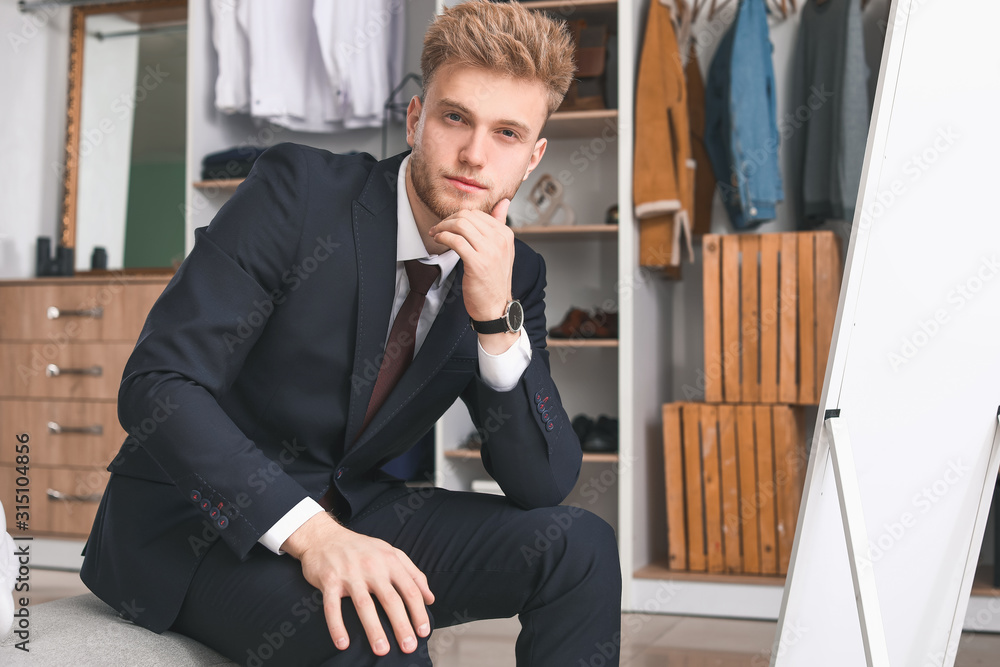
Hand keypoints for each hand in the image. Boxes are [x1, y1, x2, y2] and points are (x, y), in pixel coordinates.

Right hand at [282, 513, 433, 655]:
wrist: (324, 537)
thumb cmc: (362, 548)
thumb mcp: (391, 553)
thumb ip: (413, 574)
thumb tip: (430, 598)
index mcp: (390, 561)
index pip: (410, 590)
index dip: (419, 612)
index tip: (423, 632)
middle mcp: (372, 566)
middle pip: (391, 600)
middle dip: (401, 625)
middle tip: (408, 647)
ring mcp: (350, 574)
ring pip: (364, 605)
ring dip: (374, 630)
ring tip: (382, 650)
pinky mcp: (329, 581)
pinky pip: (333, 607)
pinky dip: (337, 626)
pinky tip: (343, 644)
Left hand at [429, 199, 513, 321]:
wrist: (496, 306)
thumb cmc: (494, 280)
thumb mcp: (502, 249)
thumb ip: (500, 224)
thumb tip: (503, 202)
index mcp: (506, 234)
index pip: (478, 213)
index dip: (458, 216)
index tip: (447, 224)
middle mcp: (500, 240)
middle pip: (467, 216)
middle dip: (448, 220)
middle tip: (438, 228)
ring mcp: (490, 251)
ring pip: (460, 225)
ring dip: (442, 227)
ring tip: (436, 234)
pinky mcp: (477, 263)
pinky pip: (455, 240)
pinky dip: (443, 237)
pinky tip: (439, 240)